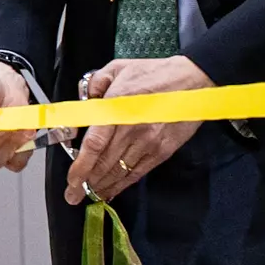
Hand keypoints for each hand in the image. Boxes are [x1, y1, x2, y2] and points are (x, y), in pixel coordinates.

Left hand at [66, 56, 212, 203]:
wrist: (193, 81)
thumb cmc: (154, 73)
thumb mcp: (117, 68)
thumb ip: (95, 84)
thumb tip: (85, 104)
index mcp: (118, 107)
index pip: (95, 144)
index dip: (81, 166)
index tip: (71, 180)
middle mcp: (133, 129)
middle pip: (105, 163)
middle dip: (86, 182)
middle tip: (72, 195)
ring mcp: (149, 143)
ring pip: (121, 171)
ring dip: (102, 186)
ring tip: (88, 196)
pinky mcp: (162, 151)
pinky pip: (138, 172)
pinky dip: (123, 184)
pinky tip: (112, 191)